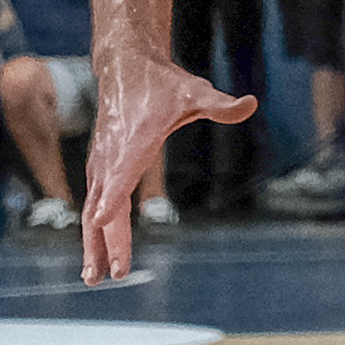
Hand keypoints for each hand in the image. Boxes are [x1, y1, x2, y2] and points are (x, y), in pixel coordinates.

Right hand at [79, 51, 255, 282]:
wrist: (124, 66)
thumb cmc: (163, 82)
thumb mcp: (195, 91)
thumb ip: (221, 104)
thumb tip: (251, 103)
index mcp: (135, 139)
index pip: (123, 171)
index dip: (111, 195)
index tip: (100, 219)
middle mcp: (112, 154)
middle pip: (106, 202)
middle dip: (107, 240)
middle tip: (113, 274)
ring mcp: (103, 161)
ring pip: (94, 208)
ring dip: (93, 244)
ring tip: (94, 278)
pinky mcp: (100, 165)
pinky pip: (95, 202)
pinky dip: (93, 230)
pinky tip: (96, 254)